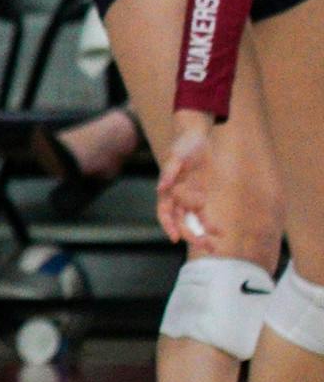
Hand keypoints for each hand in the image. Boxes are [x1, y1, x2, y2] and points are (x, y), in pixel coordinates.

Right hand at [156, 109, 217, 247]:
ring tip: (214, 246)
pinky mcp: (199, 196)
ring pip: (191, 222)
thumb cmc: (184, 144)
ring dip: (200, 234)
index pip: (165, 212)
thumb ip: (170, 171)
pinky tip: (218, 232)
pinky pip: (202, 215)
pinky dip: (209, 224)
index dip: (168, 225)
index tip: (176, 238)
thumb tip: (161, 188)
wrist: (196, 135)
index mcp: (167, 190)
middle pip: (180, 221)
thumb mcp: (177, 155)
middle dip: (191, 235)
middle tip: (205, 245)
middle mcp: (175, 197)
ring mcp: (187, 198)